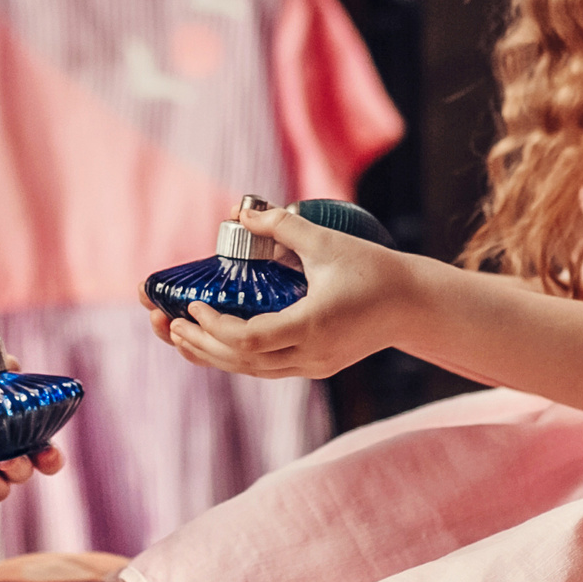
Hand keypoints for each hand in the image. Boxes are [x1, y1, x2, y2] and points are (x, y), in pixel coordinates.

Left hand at [146, 202, 408, 379]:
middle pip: (242, 362)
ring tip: (179, 335)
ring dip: (213, 355)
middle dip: (200, 344)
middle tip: (169, 322)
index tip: (193, 305)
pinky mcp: (316, 365)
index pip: (249, 340)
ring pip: (251, 370)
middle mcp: (310, 354)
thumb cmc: (374, 271)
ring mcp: (313, 365)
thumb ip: (283, 226)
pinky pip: (265, 368)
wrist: (413, 304)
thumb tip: (244, 211)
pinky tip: (213, 342)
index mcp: (312, 326)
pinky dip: (236, 357)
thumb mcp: (327, 242)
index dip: (215, 327)